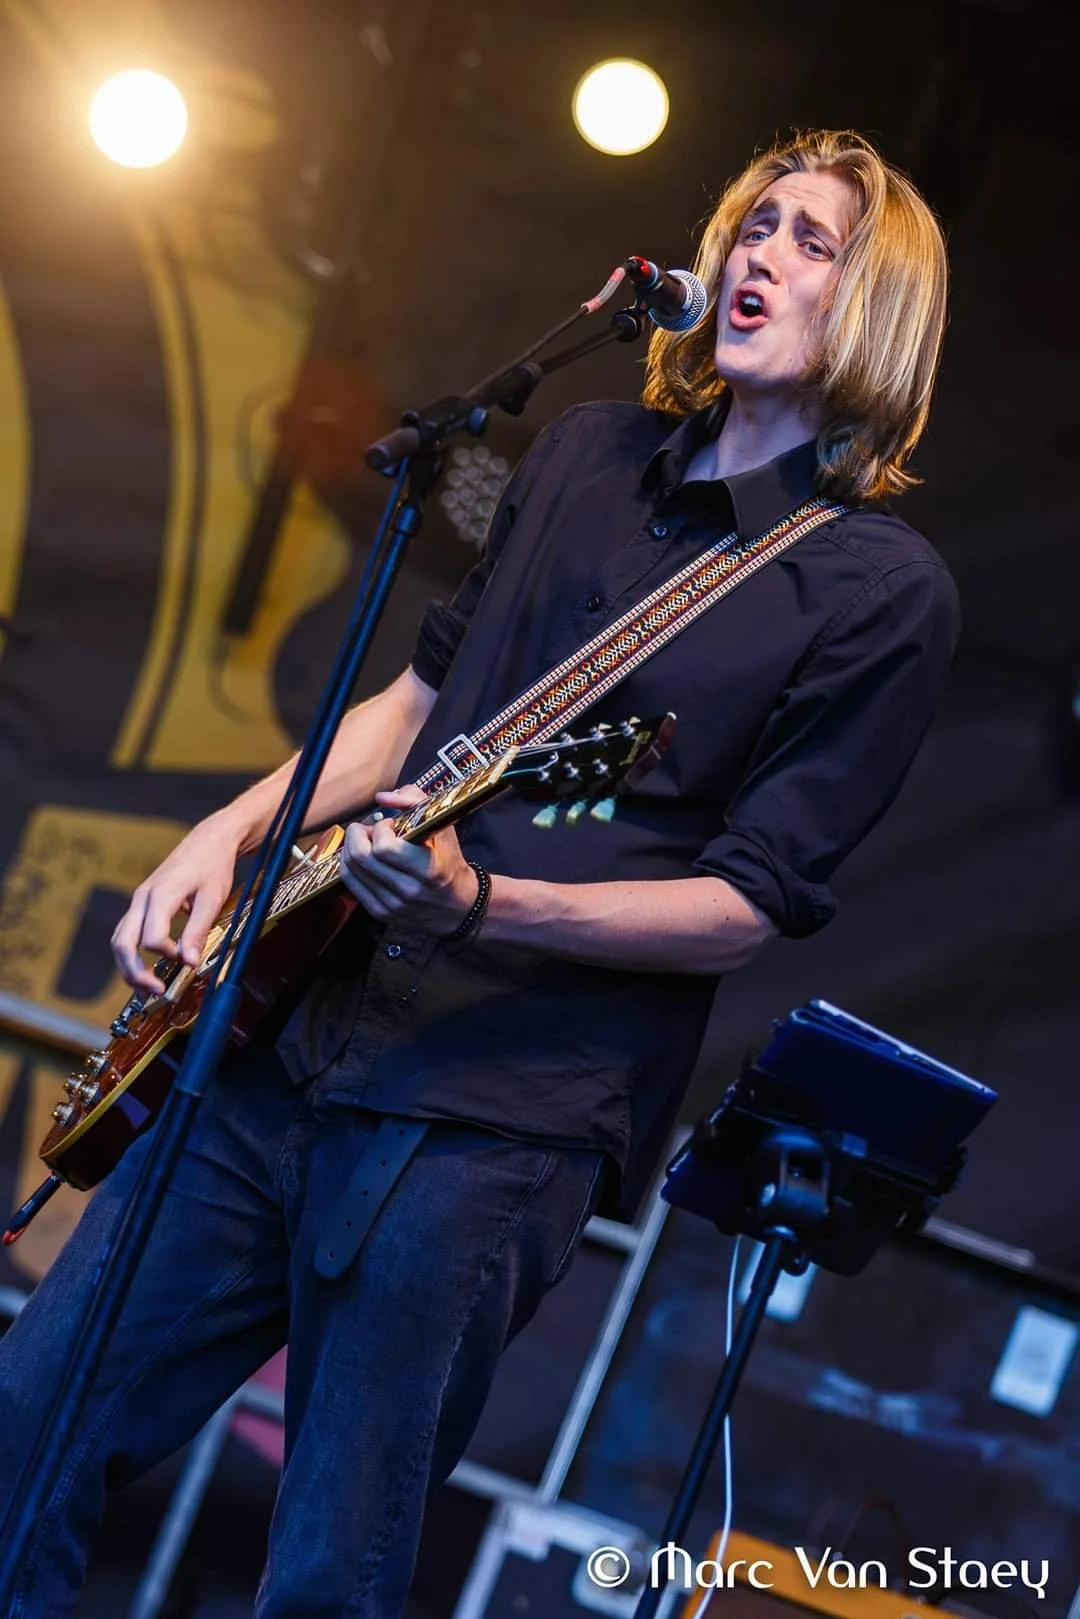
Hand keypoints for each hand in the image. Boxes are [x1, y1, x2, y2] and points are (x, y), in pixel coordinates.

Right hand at [111, 812, 242, 993]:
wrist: (209, 841)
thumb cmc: (212, 865)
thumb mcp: (212, 898)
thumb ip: (198, 931)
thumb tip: (189, 962)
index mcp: (160, 895)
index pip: (152, 938)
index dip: (168, 955)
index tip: (187, 960)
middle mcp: (142, 898)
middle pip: (123, 943)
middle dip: (134, 971)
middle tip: (155, 991)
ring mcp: (139, 900)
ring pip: (120, 940)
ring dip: (128, 967)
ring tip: (146, 989)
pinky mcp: (142, 904)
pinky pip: (127, 933)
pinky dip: (131, 954)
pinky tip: (145, 970)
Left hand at [340, 785, 478, 935]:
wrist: (458, 904)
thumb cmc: (449, 860)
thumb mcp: (442, 825)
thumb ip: (414, 800)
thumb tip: (382, 798)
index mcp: (428, 869)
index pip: (384, 847)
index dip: (380, 828)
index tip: (390, 824)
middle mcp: (408, 890)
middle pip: (360, 857)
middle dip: (357, 834)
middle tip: (368, 829)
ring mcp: (392, 904)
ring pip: (350, 869)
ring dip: (351, 847)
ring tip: (365, 841)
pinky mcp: (380, 912)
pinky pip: (350, 884)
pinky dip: (349, 865)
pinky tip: (361, 857)